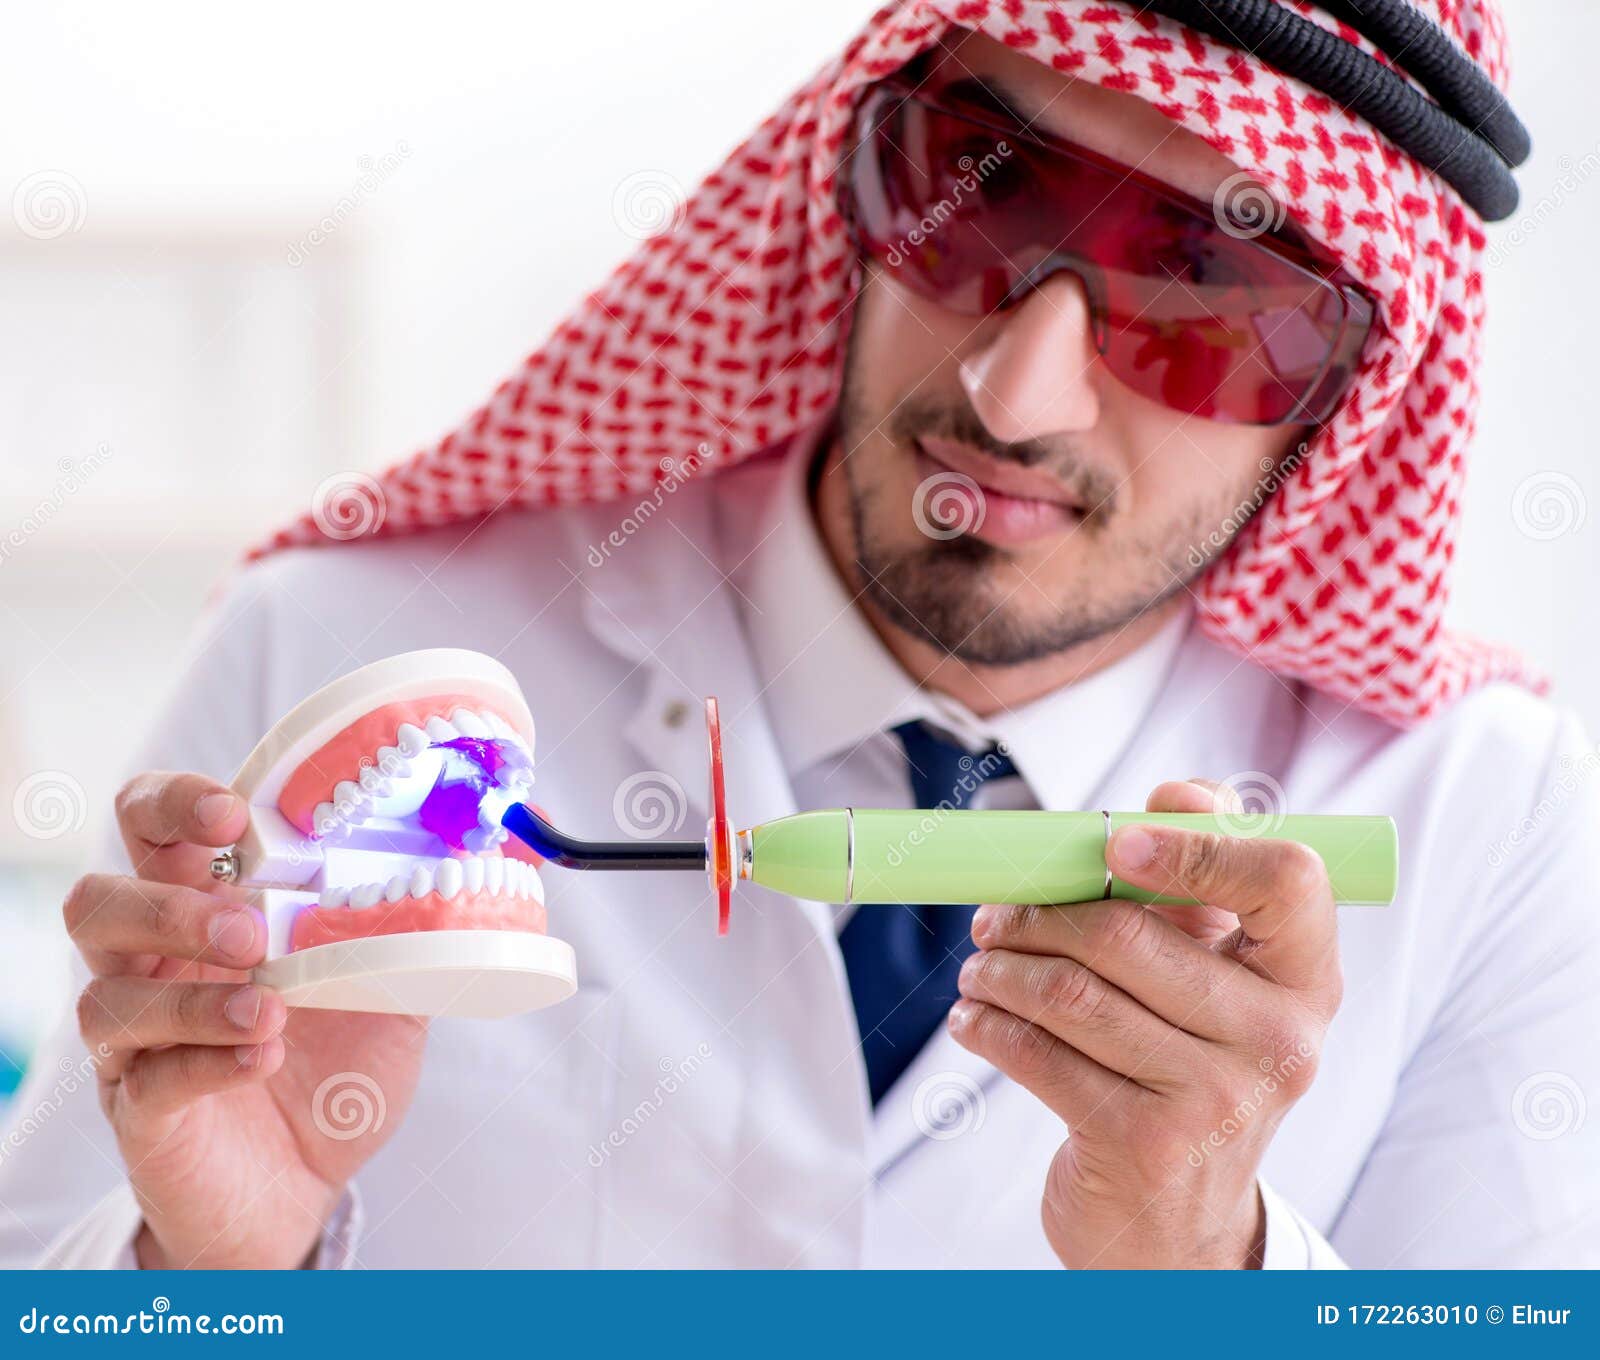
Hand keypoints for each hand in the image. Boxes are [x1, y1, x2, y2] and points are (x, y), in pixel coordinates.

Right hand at [66, 772, 427, 1268]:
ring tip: (270, 1008)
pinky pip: (146, 1078)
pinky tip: (263, 1057)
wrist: (308, 1187)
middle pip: (99, 902)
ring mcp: (139, 1041)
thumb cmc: (334, 1068)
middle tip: (250, 930)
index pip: (153, 829)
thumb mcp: (392, 986)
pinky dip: (206, 1061)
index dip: (175, 804)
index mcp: (207, 909)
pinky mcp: (141, 1110)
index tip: (232, 814)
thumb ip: (416, 925)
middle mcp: (156, 966)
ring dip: (191, 998)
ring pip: (107, 996)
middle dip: (168, 904)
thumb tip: (490, 851)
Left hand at [949, 779, 1341, 1268]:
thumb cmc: (1189, 1068)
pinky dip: (989, 1025)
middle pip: (1129, 935)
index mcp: (1305, 978)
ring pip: (1071, 993)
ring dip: (1001, 969)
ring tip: (981, 967)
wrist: (1180, 1225)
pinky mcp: (1145, 1145)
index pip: (1286, 880)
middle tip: (994, 916)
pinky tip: (976, 1018)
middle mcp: (1279, 1040)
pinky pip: (1039, 1055)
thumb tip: (1175, 793)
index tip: (1113, 844)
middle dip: (1038, 914)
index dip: (1195, 846)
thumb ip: (1203, 878)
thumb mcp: (1218, 978)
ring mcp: (1218, 1100)